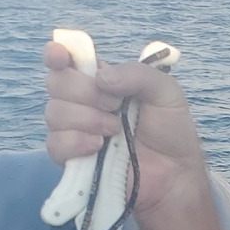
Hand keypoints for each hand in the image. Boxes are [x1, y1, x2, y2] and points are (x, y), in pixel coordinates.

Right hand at [42, 40, 207, 217]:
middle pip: (56, 83)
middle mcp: (82, 102)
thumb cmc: (171, 131)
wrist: (174, 174)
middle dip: (85, 92)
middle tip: (116, 106)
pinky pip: (55, 144)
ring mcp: (74, 131)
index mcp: (100, 80)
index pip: (65, 60)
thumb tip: (100, 77)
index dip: (56, 55)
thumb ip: (136, 74)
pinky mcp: (72, 159)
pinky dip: (76, 142)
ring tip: (115, 131)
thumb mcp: (165, 91)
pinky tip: (98, 147)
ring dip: (86, 119)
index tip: (61, 56)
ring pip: (54, 113)